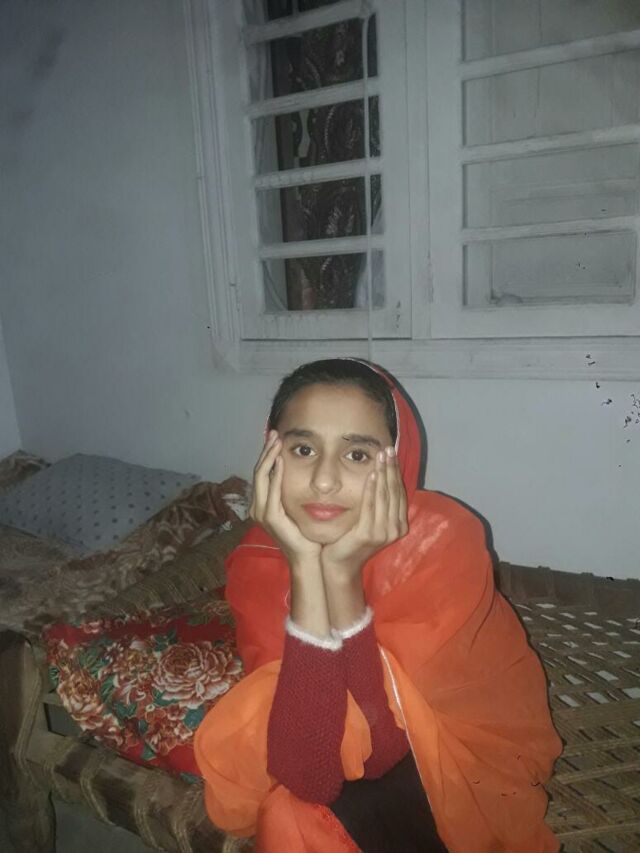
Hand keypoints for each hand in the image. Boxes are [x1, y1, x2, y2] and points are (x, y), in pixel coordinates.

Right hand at [249, 430, 321, 565]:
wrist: (308, 557)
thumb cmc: (305, 533)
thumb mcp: (295, 506)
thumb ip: (289, 490)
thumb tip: (293, 468)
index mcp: (261, 504)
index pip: (261, 473)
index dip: (267, 454)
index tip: (275, 437)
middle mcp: (257, 507)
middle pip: (258, 472)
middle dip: (266, 451)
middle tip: (274, 433)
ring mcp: (262, 513)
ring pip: (261, 478)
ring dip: (269, 458)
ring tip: (276, 442)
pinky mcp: (271, 518)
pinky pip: (272, 491)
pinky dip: (275, 475)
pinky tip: (280, 461)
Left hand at [321, 447, 407, 580]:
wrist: (340, 564)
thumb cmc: (352, 540)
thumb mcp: (370, 520)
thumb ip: (378, 505)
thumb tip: (380, 478)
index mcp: (399, 525)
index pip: (399, 492)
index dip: (396, 471)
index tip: (392, 453)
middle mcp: (395, 529)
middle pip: (394, 491)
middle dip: (391, 468)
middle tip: (388, 449)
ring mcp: (383, 532)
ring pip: (384, 496)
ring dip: (383, 473)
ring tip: (381, 456)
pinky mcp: (369, 533)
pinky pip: (371, 505)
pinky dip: (371, 489)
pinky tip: (372, 474)